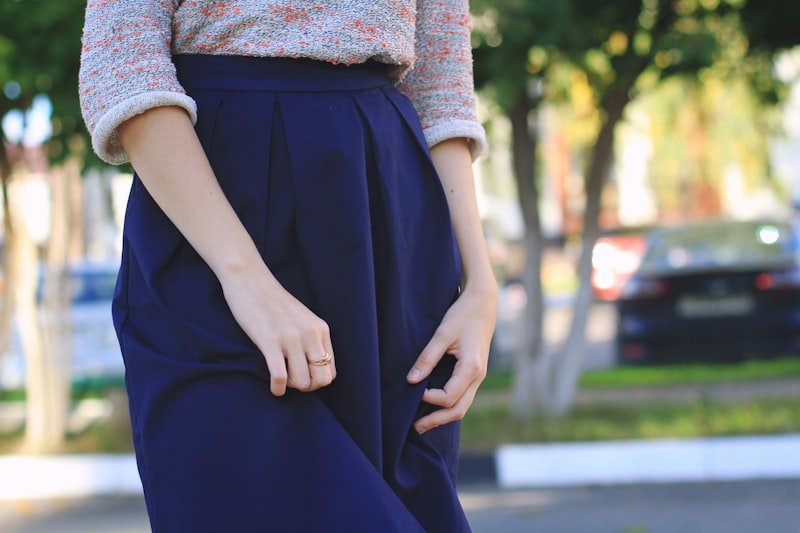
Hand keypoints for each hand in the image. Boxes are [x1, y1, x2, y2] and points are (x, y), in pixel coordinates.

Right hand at [218, 262, 336, 396]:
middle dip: (307, 387)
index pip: (331, 370)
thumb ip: (312, 339)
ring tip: (281, 381)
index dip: (317, 381)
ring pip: (302, 382)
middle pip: (321, 379)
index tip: (302, 376)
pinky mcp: (270, 341)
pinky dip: (278, 388)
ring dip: (291, 387)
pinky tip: (273, 387)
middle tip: (292, 381)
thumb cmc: (274, 303)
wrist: (250, 281)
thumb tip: (312, 369)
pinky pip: (280, 377)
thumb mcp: (302, 319)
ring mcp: (291, 338)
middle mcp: (310, 334)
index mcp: (321, 329)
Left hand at [406, 281, 497, 433]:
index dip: (429, 399)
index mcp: (472, 368)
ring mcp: (478, 377)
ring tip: (421, 423)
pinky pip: (463, 396)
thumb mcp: (442, 334)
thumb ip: (427, 358)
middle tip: (413, 428)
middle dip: (436, 420)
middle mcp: (478, 377)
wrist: (483, 303)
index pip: (448, 397)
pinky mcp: (474, 373)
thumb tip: (411, 380)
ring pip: (462, 406)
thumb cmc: (462, 315)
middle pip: (458, 410)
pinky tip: (433, 406)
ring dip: (442, 416)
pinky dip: (448, 405)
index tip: (413, 388)